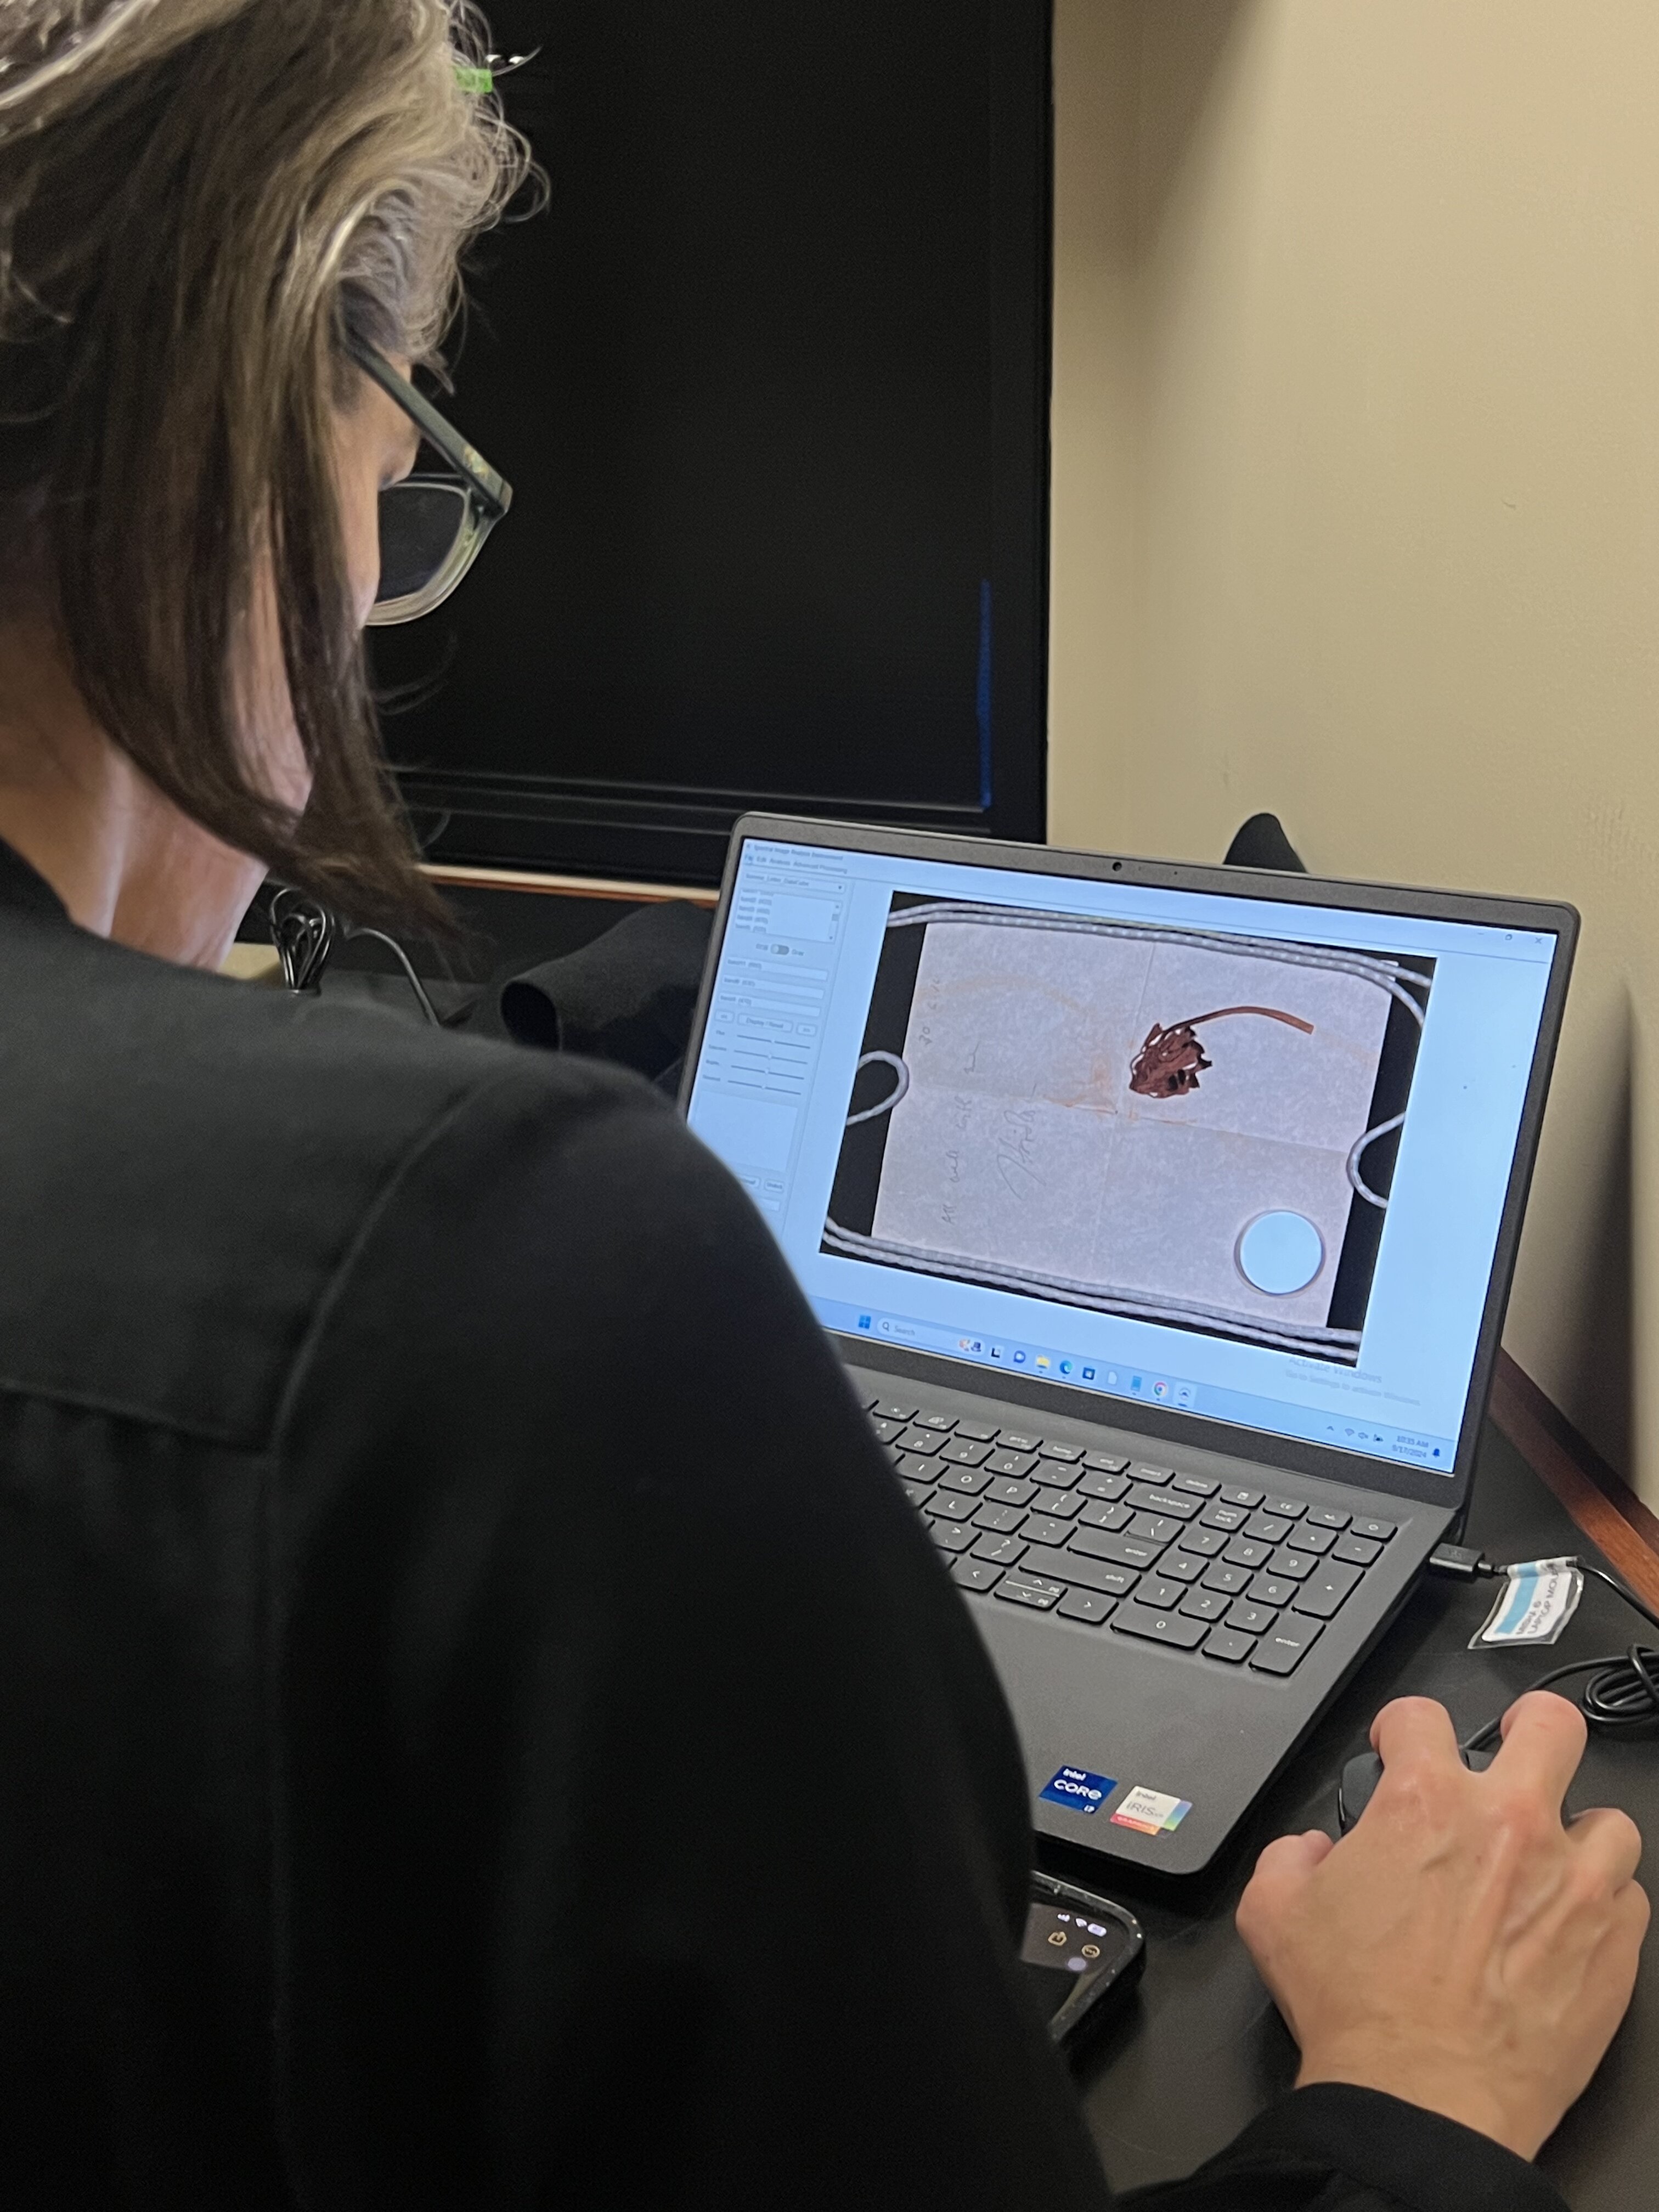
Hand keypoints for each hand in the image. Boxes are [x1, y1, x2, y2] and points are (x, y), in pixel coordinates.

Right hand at [1236, 1691, 1647, 2159]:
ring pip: (1609, 1819)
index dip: (1400, 1726)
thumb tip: (1311, 1851)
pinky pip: (1629, 1898)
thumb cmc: (1357, 2010)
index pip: (1421, 1715)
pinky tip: (1566, 1927)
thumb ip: (1288, 1857)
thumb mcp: (1274, 1913)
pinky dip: (1601, 1904)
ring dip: (1576, 1834)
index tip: (1400, 1746)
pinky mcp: (1614, 1947)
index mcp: (1424, 1804)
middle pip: (1552, 1726)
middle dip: (1530, 1728)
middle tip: (1513, 1750)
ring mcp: (1573, 1884)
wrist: (1421, 2099)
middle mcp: (1509, 1826)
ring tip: (1551, 1862)